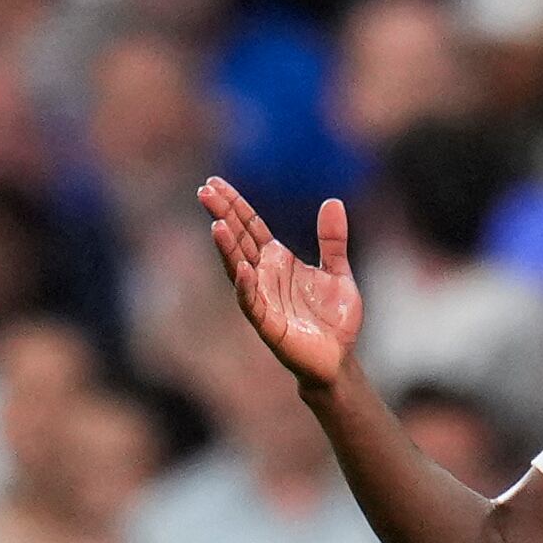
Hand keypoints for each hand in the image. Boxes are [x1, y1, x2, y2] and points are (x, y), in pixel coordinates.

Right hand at [203, 180, 363, 389]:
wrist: (339, 358)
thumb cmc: (333, 318)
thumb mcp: (339, 271)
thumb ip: (332, 240)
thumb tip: (332, 201)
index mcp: (278, 261)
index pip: (251, 226)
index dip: (234, 205)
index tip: (214, 183)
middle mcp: (265, 276)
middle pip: (239, 240)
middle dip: (222, 216)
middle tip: (203, 191)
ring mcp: (263, 299)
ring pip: (239, 269)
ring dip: (228, 248)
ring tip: (217, 225)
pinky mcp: (269, 325)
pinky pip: (253, 304)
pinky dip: (246, 286)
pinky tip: (241, 269)